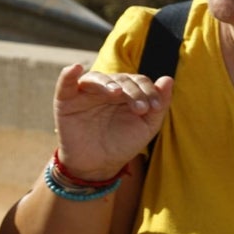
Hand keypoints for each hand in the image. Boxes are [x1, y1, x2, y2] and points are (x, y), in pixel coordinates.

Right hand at [52, 63, 173, 178]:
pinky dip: (67, 75)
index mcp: (126, 92)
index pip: (139, 81)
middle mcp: (106, 89)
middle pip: (121, 79)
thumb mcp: (147, 126)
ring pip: (97, 78)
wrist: (99, 165)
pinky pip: (65, 84)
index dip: (149, 91)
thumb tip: (168, 79)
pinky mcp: (66, 102)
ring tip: (117, 93)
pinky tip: (74, 68)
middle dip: (134, 91)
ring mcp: (86, 94)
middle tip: (141, 109)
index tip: (155, 107)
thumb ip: (160, 103)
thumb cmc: (124, 144)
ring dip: (108, 83)